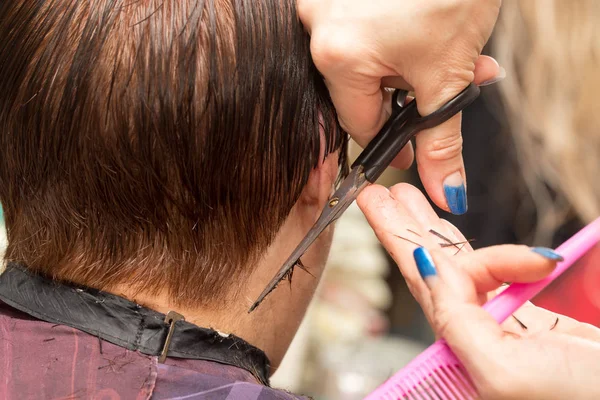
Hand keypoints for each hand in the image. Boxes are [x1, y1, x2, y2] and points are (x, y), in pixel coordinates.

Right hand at [298, 0, 502, 213]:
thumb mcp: (449, 73)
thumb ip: (442, 142)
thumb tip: (444, 192)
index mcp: (336, 55)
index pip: (358, 123)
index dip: (394, 139)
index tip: (415, 146)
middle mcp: (316, 26)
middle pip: (360, 91)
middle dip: (409, 96)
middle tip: (447, 86)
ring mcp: (323, 2)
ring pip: (363, 60)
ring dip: (407, 67)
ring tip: (446, 53)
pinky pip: (359, 32)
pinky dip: (393, 40)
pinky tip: (422, 32)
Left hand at [358, 183, 599, 398]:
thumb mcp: (503, 370)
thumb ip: (456, 320)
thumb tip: (427, 270)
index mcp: (457, 354)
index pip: (422, 285)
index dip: (398, 241)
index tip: (378, 207)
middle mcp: (474, 339)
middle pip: (434, 272)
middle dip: (410, 230)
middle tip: (385, 195)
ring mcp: (502, 327)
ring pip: (467, 270)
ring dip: (443, 234)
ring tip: (416, 203)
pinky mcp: (532, 321)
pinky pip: (503, 276)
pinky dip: (496, 254)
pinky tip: (470, 238)